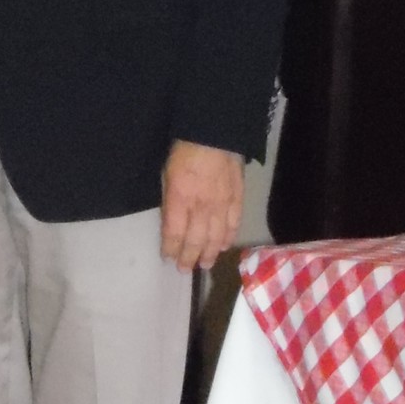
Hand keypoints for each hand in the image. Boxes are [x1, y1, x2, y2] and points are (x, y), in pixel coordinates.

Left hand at [160, 141, 242, 271]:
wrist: (215, 134)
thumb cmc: (184, 152)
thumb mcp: (166, 174)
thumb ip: (170, 200)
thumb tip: (172, 221)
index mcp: (180, 199)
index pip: (174, 233)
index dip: (171, 248)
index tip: (168, 258)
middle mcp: (201, 206)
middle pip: (196, 240)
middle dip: (189, 257)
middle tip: (185, 269)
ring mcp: (222, 204)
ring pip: (216, 237)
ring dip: (209, 253)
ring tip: (204, 264)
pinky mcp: (237, 198)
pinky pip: (233, 223)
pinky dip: (228, 237)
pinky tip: (223, 246)